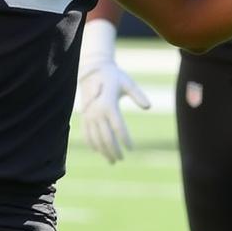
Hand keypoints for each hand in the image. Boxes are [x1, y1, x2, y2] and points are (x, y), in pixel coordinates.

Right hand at [77, 18, 150, 162]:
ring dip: (102, 151)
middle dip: (113, 150)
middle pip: (105, 136)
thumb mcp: (127, 83)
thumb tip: (148, 107)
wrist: (92, 70)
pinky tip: (98, 151)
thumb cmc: (114, 77)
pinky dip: (91, 143)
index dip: (124, 139)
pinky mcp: (83, 115)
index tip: (130, 149)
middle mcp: (96, 111)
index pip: (117, 127)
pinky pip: (86, 133)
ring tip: (111, 160)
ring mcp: (88, 114)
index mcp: (108, 104)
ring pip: (95, 137)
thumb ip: (138, 95)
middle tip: (121, 159)